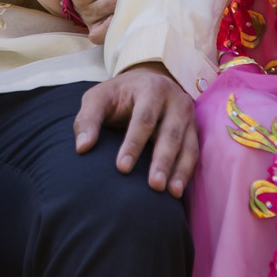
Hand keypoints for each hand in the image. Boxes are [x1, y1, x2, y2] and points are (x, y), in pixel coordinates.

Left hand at [72, 64, 198, 197]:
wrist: (146, 82)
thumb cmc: (118, 95)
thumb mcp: (98, 99)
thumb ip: (87, 120)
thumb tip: (82, 147)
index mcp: (151, 88)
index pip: (143, 119)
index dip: (133, 144)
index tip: (121, 168)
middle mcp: (175, 100)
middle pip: (170, 133)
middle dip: (162, 161)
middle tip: (154, 186)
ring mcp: (188, 116)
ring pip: (187, 145)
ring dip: (179, 171)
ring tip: (171, 194)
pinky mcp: (194, 130)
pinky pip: (194, 153)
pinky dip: (187, 172)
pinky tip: (177, 190)